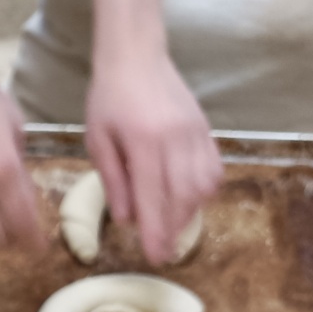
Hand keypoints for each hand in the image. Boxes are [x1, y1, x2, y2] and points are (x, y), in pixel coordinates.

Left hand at [83, 49, 219, 264]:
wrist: (137, 56)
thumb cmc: (109, 99)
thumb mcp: (98, 140)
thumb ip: (113, 180)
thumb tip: (127, 219)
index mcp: (144, 142)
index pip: (154, 197)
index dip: (156, 230)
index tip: (155, 255)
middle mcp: (176, 139)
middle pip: (183, 196)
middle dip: (175, 229)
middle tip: (163, 251)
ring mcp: (196, 133)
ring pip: (203, 185)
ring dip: (190, 212)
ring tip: (172, 225)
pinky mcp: (206, 129)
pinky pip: (214, 168)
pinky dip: (205, 191)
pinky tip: (189, 200)